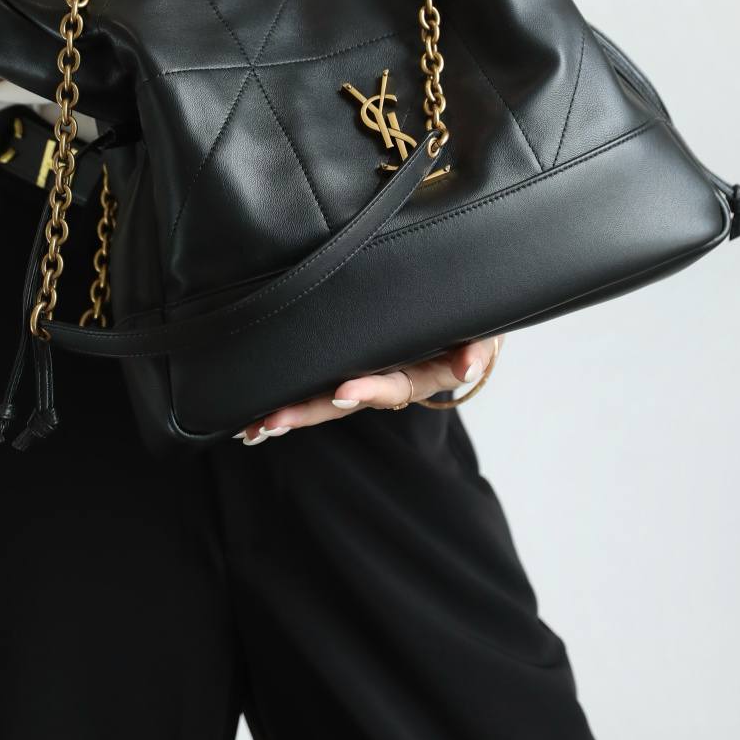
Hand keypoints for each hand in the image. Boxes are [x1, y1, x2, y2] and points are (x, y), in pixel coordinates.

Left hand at [236, 336, 504, 443]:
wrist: (466, 313)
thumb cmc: (471, 323)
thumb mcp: (482, 334)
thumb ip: (477, 349)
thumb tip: (470, 367)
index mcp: (421, 372)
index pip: (391, 384)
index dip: (368, 390)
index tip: (342, 392)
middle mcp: (389, 378)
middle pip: (346, 400)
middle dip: (310, 411)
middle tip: (274, 421)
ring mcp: (370, 373)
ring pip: (328, 396)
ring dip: (294, 411)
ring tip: (257, 425)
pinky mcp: (354, 361)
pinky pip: (321, 380)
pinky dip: (295, 397)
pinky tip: (261, 415)